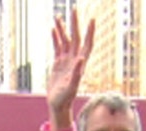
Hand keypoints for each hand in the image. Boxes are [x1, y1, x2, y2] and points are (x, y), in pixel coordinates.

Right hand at [47, 9, 94, 129]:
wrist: (58, 105)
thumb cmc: (65, 99)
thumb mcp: (72, 87)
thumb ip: (77, 73)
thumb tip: (81, 59)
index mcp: (80, 63)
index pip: (87, 44)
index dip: (89, 31)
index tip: (92, 18)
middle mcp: (74, 60)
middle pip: (76, 37)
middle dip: (75, 23)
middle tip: (74, 9)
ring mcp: (66, 61)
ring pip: (65, 40)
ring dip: (63, 29)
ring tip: (58, 17)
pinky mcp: (58, 64)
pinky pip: (57, 47)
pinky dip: (55, 37)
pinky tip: (53, 29)